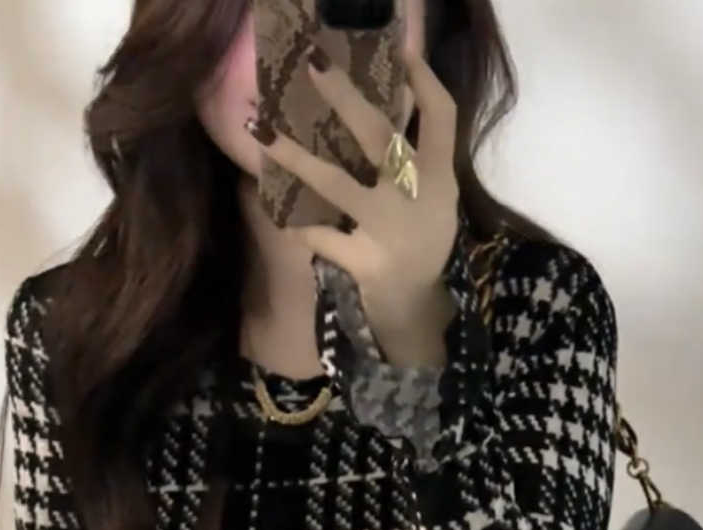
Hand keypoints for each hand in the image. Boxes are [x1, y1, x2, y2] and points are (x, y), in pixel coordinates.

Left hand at [250, 41, 459, 352]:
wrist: (419, 307)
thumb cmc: (420, 240)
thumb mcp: (433, 195)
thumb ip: (416, 151)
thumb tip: (390, 93)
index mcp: (438, 176)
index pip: (442, 116)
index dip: (424, 81)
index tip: (399, 49)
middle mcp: (416, 198)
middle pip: (380, 137)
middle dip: (345, 98)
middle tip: (313, 64)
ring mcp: (389, 231)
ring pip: (336, 185)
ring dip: (295, 156)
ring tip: (260, 130)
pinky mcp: (365, 263)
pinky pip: (322, 238)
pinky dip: (300, 226)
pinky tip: (281, 214)